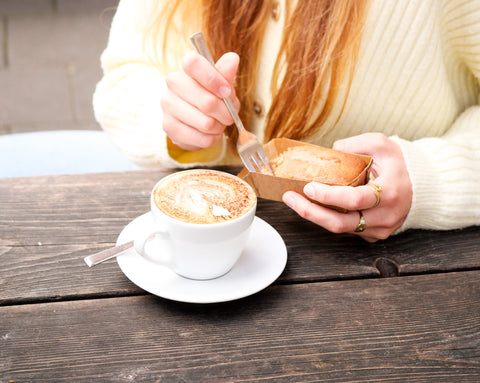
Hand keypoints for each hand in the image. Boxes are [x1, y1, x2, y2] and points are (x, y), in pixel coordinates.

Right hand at [160, 51, 239, 150]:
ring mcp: (168, 106)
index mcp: (186, 68)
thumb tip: (232, 59)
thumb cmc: (210, 96)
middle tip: (228, 115)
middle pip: (207, 102)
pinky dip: (212, 138)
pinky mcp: (169, 127)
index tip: (226, 91)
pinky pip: (202, 139)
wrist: (194, 119)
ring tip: (218, 124)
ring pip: (206, 123)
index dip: (213, 78)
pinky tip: (210, 133)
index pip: (193, 63)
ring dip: (219, 127)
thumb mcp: (222, 83)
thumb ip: (226, 73)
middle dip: (225, 112)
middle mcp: (173, 84)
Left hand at [282, 133, 412, 241]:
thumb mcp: (380, 144)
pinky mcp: (374, 235)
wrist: (422, 185)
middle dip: (310, 212)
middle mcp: (385, 217)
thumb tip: (328, 152)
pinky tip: (314, 206)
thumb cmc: (400, 163)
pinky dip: (328, 218)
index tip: (308, 187)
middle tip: (289, 198)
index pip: (354, 200)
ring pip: (341, 229)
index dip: (328, 196)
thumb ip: (354, 145)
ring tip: (295, 201)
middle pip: (341, 223)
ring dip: (315, 216)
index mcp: (389, 193)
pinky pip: (347, 230)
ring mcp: (380, 229)